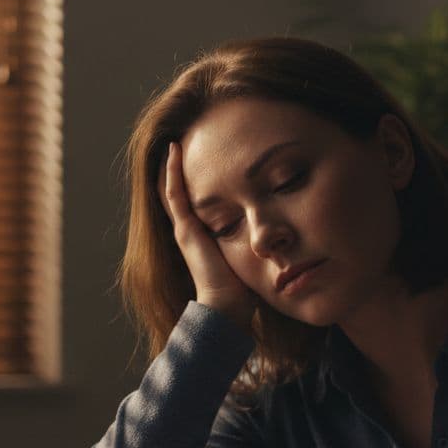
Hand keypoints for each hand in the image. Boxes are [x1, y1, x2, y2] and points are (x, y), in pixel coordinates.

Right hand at [158, 141, 255, 329]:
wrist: (227, 306)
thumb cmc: (241, 287)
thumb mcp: (247, 254)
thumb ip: (253, 240)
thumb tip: (275, 230)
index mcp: (201, 235)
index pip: (194, 201)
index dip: (193, 180)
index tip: (202, 157)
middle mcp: (188, 229)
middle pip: (178, 192)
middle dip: (179, 169)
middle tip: (181, 142)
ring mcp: (184, 228)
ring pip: (171, 188)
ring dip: (172, 165)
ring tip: (174, 140)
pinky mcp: (186, 229)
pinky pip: (175, 194)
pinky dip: (173, 172)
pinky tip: (175, 151)